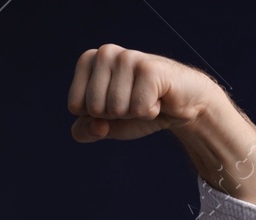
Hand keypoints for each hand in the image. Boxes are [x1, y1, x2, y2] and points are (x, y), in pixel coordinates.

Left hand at [67, 45, 222, 141]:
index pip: (75, 106)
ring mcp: (128, 57)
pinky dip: (150, 112)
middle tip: (133, 100)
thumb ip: (84, 131)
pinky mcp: (149, 68)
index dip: (96, 116)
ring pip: (115, 108)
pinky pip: (138, 109)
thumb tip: (97, 125)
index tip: (114, 102)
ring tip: (146, 98)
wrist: (179, 104)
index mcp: (88, 60)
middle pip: (93, 108)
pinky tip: (158, 98)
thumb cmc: (137, 109)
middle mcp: (105, 52)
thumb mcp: (104, 125)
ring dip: (133, 113)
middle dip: (114, 115)